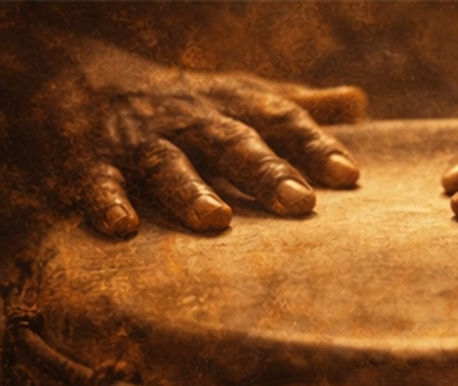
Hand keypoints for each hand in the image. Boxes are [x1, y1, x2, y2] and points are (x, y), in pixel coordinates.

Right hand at [25, 39, 365, 236]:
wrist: (90, 77)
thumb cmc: (190, 101)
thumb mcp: (245, 95)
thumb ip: (299, 107)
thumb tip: (359, 102)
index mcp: (236, 107)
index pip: (283, 123)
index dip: (316, 147)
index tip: (348, 177)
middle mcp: (195, 121)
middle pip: (233, 144)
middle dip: (266, 171)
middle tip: (299, 203)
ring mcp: (145, 141)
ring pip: (169, 164)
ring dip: (191, 190)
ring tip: (215, 219)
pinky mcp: (95, 159)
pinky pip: (100, 180)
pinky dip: (107, 201)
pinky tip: (121, 227)